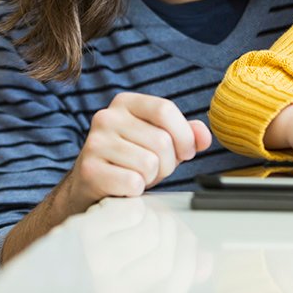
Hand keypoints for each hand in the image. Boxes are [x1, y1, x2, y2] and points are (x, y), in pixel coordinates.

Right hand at [69, 92, 211, 207]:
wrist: (91, 186)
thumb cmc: (131, 160)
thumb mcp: (160, 140)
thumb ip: (186, 134)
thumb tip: (204, 137)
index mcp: (126, 102)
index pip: (165, 109)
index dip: (184, 135)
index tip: (186, 151)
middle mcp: (106, 117)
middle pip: (161, 140)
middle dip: (169, 163)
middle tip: (156, 169)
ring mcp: (94, 142)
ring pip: (149, 163)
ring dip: (152, 177)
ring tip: (139, 176)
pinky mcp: (89, 170)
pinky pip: (133, 182)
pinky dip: (136, 190)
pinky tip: (125, 187)